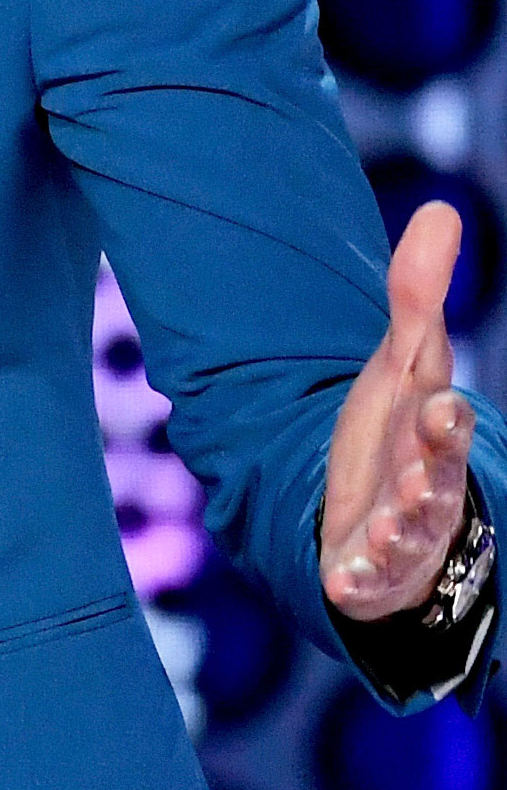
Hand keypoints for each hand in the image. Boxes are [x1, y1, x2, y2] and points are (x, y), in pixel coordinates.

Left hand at [321, 200, 474, 620]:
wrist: (384, 507)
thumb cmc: (402, 432)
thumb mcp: (405, 363)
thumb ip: (418, 296)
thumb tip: (441, 209)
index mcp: (435, 436)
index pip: (446, 426)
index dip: (445, 420)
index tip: (440, 404)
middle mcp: (427, 489)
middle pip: (434, 485)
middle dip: (428, 479)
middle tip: (418, 478)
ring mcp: (400, 535)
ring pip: (407, 536)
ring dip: (399, 531)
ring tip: (386, 524)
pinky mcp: (369, 570)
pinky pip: (367, 581)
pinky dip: (358, 581)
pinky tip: (342, 579)